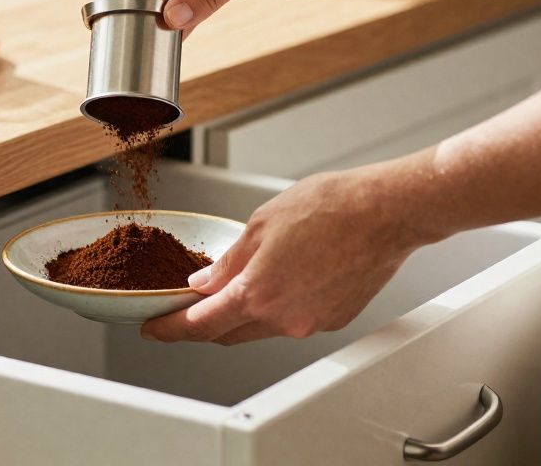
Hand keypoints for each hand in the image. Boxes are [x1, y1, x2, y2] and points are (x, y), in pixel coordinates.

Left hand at [141, 167, 426, 344]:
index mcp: (257, 293)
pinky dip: (281, 305)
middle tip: (191, 304)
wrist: (385, 213)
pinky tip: (288, 276)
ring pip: (262, 328)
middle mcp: (283, 318)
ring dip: (246, 311)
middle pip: (228, 333)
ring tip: (250, 276)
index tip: (155, 329)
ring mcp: (310, 324)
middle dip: (205, 322)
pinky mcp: (333, 321)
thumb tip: (204, 282)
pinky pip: (294, 320)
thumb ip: (228, 260)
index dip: (171, 329)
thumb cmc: (331, 208)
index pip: (200, 325)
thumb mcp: (261, 223)